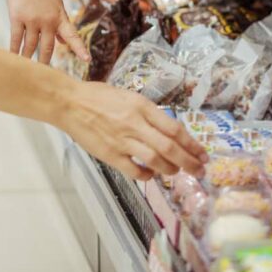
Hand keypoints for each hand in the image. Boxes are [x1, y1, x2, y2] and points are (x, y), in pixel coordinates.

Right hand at [6, 0, 87, 65]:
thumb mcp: (57, 5)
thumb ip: (60, 24)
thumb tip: (63, 42)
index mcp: (60, 17)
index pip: (72, 36)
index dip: (79, 48)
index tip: (87, 60)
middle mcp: (47, 21)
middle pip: (47, 48)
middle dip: (46, 63)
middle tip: (46, 77)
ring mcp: (32, 20)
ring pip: (30, 46)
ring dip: (29, 60)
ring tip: (27, 72)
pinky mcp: (17, 18)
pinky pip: (16, 39)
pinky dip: (14, 50)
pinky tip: (13, 58)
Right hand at [64, 82, 207, 181]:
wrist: (69, 102)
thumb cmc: (97, 96)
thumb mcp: (127, 96)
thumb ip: (147, 112)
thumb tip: (167, 130)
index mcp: (141, 106)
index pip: (174, 128)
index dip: (192, 144)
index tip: (202, 154)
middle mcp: (135, 123)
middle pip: (170, 148)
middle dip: (190, 162)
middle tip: (200, 170)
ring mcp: (122, 141)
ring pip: (156, 161)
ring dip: (171, 170)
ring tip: (176, 171)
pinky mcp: (110, 154)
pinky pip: (135, 171)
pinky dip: (147, 175)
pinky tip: (151, 174)